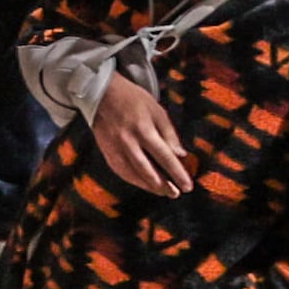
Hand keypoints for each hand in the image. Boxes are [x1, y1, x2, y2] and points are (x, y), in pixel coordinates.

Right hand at [87, 72, 185, 194]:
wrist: (101, 94)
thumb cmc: (133, 100)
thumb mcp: (157, 111)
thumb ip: (169, 134)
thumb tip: (181, 155)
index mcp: (144, 130)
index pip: (164, 157)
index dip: (177, 174)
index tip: (187, 186)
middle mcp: (128, 142)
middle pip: (147, 171)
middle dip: (163, 185)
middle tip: (175, 194)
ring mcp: (115, 148)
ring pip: (132, 174)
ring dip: (148, 186)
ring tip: (162, 192)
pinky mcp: (106, 151)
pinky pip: (120, 171)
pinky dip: (133, 180)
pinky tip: (142, 184)